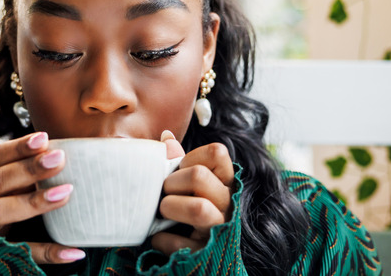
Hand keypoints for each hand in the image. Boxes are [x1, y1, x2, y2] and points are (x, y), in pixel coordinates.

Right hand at [0, 132, 85, 263]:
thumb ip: (10, 169)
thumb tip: (52, 151)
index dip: (16, 149)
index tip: (44, 139)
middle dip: (28, 170)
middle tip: (59, 159)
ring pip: (0, 212)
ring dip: (34, 202)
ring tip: (66, 193)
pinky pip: (20, 253)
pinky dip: (47, 253)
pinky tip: (74, 250)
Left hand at [152, 130, 234, 255]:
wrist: (199, 254)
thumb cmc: (189, 208)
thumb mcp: (187, 184)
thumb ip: (178, 162)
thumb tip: (166, 137)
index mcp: (225, 181)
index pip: (217, 152)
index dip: (190, 157)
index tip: (179, 170)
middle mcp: (229, 202)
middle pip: (199, 176)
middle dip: (171, 183)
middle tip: (165, 192)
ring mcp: (221, 228)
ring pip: (198, 208)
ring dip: (170, 207)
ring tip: (163, 211)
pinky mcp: (207, 253)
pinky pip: (181, 242)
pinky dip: (162, 239)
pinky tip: (161, 237)